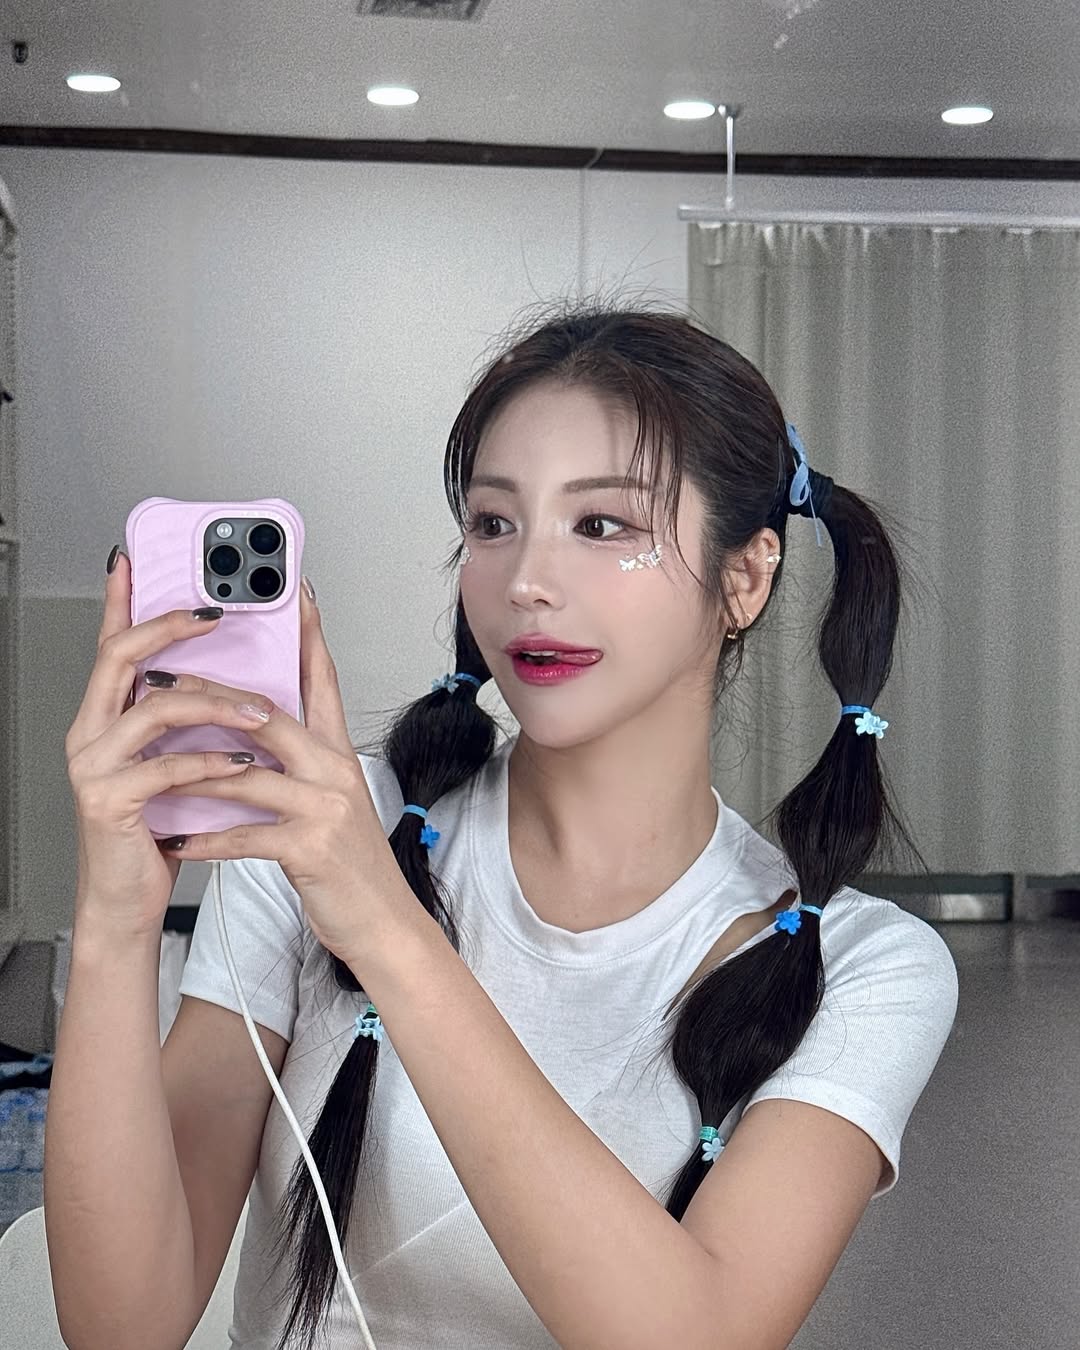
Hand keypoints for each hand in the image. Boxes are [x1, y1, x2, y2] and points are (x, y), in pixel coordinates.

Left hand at [156, 582, 413, 966]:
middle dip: (213, 694)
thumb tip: (257, 735)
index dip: (306, 635)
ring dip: (195, 765)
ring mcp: (324, 807)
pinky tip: (178, 840)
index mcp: (338, 754)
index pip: (322, 681)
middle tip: (166, 673)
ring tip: (154, 757)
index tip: (291, 596)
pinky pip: (245, 834)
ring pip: (249, 771)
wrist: (385, 923)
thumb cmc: (352, 865)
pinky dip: (207, 839)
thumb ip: (301, 764)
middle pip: (270, 715)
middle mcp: (334, 771)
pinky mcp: (309, 847)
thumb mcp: (335, 801)